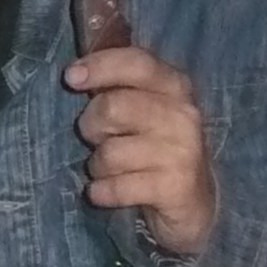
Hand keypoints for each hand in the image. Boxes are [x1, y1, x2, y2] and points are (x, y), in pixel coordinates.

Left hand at [66, 45, 216, 260]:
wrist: (195, 203)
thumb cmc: (156, 149)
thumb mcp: (145, 110)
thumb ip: (118, 86)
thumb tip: (77, 69)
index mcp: (174, 86)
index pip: (137, 63)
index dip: (101, 66)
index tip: (71, 77)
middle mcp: (183, 114)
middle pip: (113, 107)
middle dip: (91, 126)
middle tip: (95, 139)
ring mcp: (182, 151)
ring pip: (110, 153)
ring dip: (97, 165)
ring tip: (108, 170)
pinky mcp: (175, 187)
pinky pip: (117, 187)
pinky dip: (102, 192)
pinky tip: (104, 193)